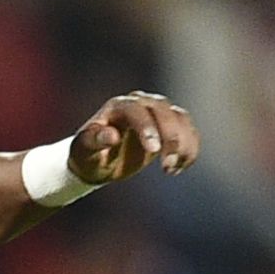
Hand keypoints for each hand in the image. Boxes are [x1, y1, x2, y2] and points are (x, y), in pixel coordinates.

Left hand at [66, 93, 199, 187]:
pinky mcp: (169, 126)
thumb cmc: (87, 156)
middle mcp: (139, 103)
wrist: (97, 161)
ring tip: (171, 169)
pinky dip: (190, 148)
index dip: (147, 127)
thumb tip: (112, 136)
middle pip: (162, 110)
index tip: (154, 151)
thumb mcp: (84, 152)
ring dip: (183, 143)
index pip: (136, 111)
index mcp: (117, 106)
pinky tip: (179, 168)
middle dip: (170, 136)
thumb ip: (95, 141)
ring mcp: (156, 113)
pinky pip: (188, 131)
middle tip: (167, 166)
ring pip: (180, 118)